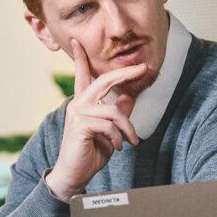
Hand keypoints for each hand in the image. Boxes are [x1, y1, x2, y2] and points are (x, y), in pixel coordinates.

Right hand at [43, 37, 149, 200]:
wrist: (74, 175)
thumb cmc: (90, 152)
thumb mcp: (109, 131)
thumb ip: (118, 113)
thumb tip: (129, 97)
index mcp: (84, 103)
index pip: (82, 75)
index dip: (80, 58)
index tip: (76, 42)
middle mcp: (78, 104)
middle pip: (104, 81)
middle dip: (125, 73)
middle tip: (143, 68)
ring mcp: (78, 114)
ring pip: (113, 111)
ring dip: (127, 128)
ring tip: (131, 141)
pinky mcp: (80, 126)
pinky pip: (108, 125)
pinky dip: (117, 138)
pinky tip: (118, 147)